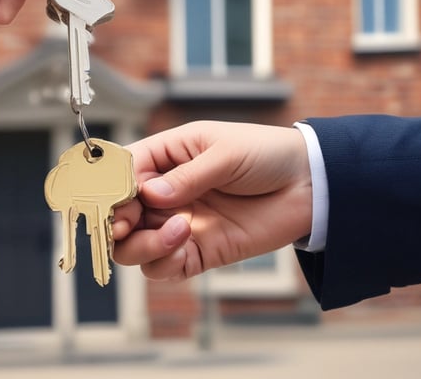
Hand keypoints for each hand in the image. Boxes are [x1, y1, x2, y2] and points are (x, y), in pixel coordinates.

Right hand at [112, 121, 312, 280]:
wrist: (310, 185)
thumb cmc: (267, 155)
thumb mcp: (226, 153)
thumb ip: (187, 175)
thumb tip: (151, 195)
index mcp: (165, 158)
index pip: (121, 173)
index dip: (110, 188)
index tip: (115, 200)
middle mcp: (164, 194)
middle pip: (119, 215)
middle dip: (117, 223)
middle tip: (128, 225)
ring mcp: (177, 224)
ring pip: (133, 247)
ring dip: (142, 244)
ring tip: (177, 231)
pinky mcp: (196, 252)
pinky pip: (163, 267)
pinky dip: (164, 261)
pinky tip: (186, 243)